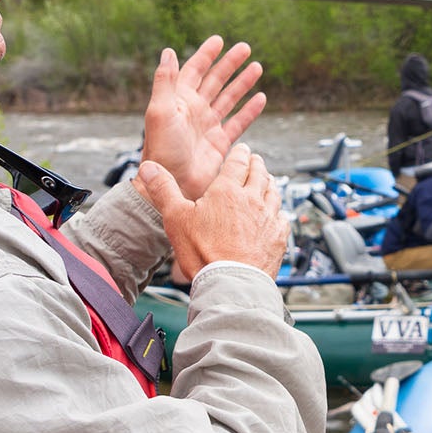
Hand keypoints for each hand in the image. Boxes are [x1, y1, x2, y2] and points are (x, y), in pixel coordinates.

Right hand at [136, 144, 284, 277]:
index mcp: (228, 191)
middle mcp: (252, 200)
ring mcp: (268, 218)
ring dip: (270, 183)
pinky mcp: (278, 237)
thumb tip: (148, 168)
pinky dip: (279, 211)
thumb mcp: (176, 218)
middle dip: (257, 164)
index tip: (243, 149)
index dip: (241, 154)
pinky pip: (282, 217)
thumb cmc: (203, 252)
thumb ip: (164, 190)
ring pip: (274, 192)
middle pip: (259, 174)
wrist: (231, 283)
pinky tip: (277, 214)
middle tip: (256, 160)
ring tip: (268, 180)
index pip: (238, 163)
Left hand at [142, 37, 266, 201]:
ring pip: (229, 98)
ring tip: (257, 67)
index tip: (218, 40)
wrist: (172, 184)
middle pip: (215, 80)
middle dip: (230, 64)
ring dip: (242, 82)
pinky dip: (250, 110)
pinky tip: (261, 98)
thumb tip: (168, 51)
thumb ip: (165, 81)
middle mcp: (194, 110)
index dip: (206, 55)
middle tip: (245, 48)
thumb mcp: (159, 112)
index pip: (194, 70)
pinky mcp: (220, 143)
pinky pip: (239, 122)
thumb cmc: (161, 150)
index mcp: (179, 100)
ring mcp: (208, 126)